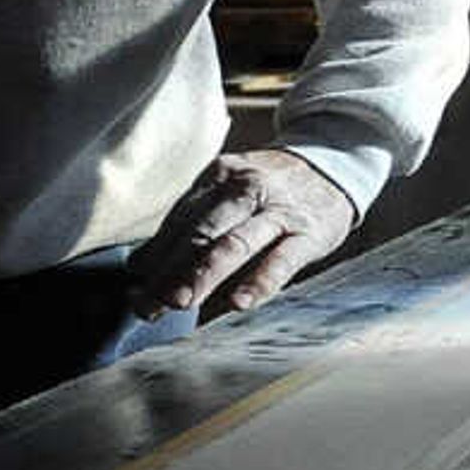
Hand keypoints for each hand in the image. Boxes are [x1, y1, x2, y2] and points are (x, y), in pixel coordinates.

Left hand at [131, 148, 356, 319]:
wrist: (335, 166)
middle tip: (146, 304)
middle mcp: (245, 188)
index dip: (154, 258)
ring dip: (203, 274)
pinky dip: (258, 281)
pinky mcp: (307, 232)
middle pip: (199, 233)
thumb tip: (140, 269)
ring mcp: (277, 210)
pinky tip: (239, 302)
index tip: (134, 290)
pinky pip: (281, 260)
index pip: (179, 222)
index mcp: (218, 178)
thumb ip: (191, 227)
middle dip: (170, 271)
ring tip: (179, 301)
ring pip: (234, 243)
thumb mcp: (230, 195)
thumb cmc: (270, 192)